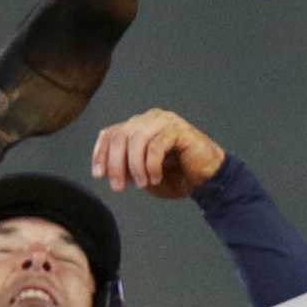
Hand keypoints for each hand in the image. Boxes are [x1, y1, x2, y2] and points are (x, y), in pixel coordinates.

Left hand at [90, 108, 227, 197]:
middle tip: (118, 187)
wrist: (207, 180)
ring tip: (142, 184)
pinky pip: (156, 145)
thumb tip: (107, 168)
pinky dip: (151, 165)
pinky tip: (155, 178)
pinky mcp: (179, 130)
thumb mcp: (143, 174)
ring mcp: (165, 122)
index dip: (101, 153)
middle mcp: (150, 119)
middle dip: (116, 164)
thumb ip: (126, 167)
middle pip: (121, 135)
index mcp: (139, 126)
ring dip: (135, 166)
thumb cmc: (177, 176)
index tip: (98, 175)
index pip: (111, 133)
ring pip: (137, 139)